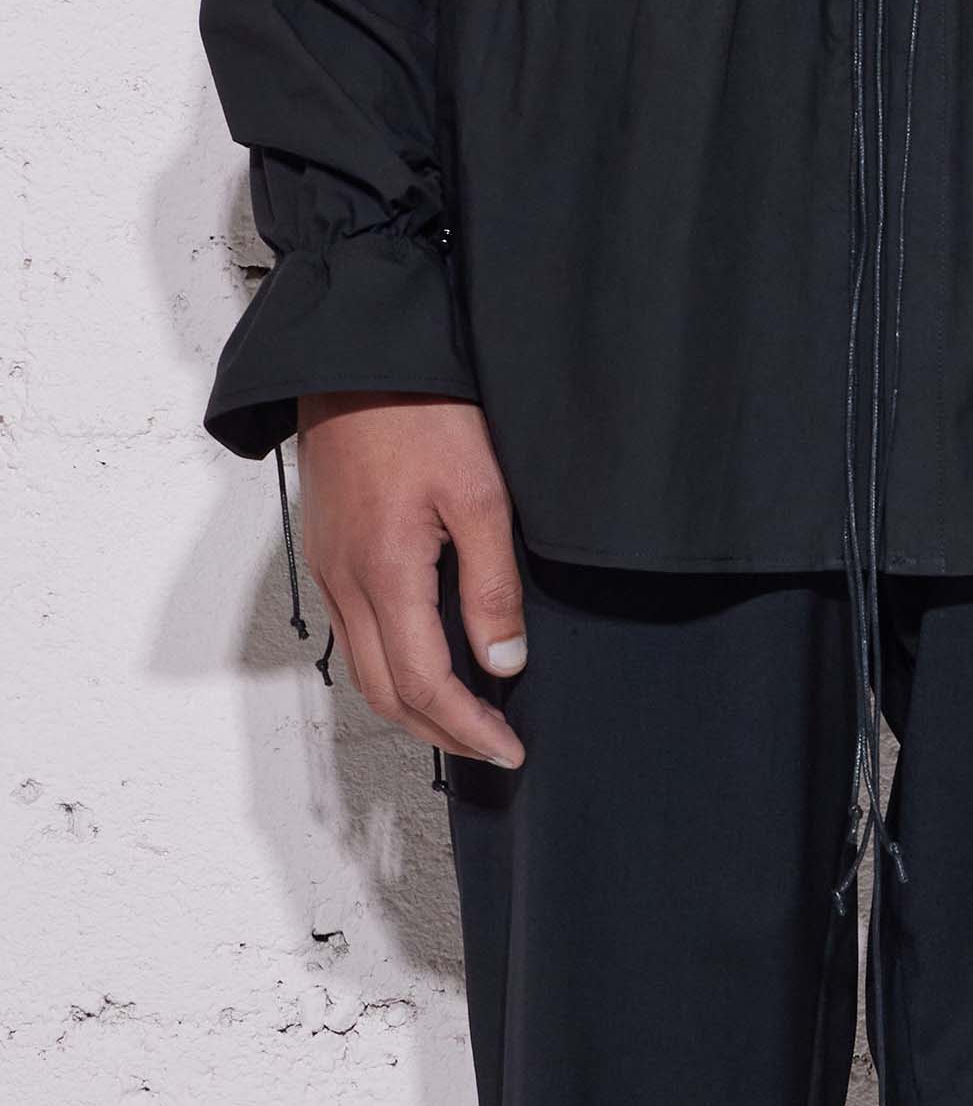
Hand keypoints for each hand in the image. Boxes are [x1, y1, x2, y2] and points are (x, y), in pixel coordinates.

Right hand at [291, 392, 528, 770]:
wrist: (358, 356)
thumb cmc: (423, 412)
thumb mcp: (481, 495)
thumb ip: (491, 587)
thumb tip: (503, 664)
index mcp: (385, 573)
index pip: (423, 683)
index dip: (468, 728)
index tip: (510, 749)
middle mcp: (346, 581)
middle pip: (384, 692)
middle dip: (440, 732)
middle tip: (494, 747)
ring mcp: (331, 568)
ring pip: (364, 668)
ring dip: (413, 706)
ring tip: (468, 719)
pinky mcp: (329, 551)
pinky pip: (354, 632)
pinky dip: (391, 667)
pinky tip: (428, 663)